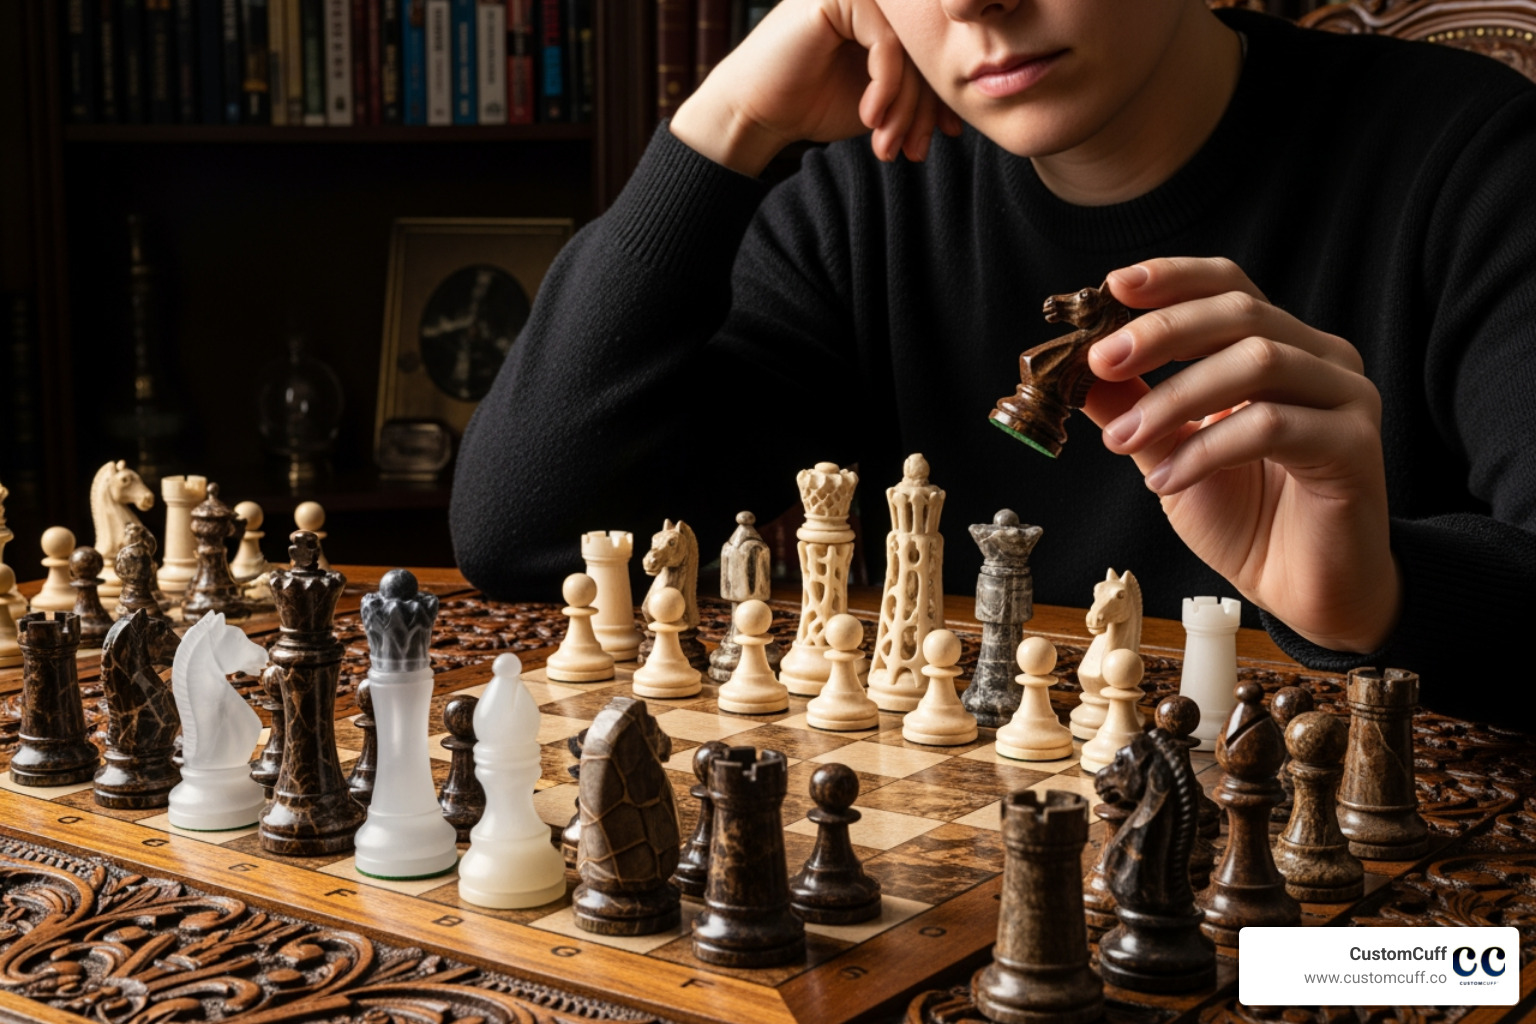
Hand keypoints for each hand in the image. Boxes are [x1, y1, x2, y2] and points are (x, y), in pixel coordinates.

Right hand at [670, 0, 960, 176]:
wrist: (755, 113)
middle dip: (923, 109)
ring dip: (903, 107)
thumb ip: (916, 90)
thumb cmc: (812, 106)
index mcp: (886, 16)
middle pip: (923, 52)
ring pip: (908, 50)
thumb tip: (966, 102)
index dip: (939, 99)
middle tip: (915, 151)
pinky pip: (885, 44)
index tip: (944, 138)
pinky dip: (885, 88)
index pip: (929, 54)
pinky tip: (870, 119)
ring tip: (887, 145)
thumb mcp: (880, 100)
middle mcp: (874, 0)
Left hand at [1081, 257, 1401, 653]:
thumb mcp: (1170, 454)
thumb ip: (1133, 408)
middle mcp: (1321, 359)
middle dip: (1161, 332)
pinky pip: (1273, 426)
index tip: (1112, 288)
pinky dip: (1207, 449)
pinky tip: (1167, 480)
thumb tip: (1075, 373)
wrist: (1302, 590)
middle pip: (1241, 312)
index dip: (1172, 279)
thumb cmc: (1246, 519)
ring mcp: (1346, 397)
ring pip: (1257, 362)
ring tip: (1123, 438)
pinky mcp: (1355, 445)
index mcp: (1280, 346)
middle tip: (1100, 361)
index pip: (1228, 286)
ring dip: (1175, 398)